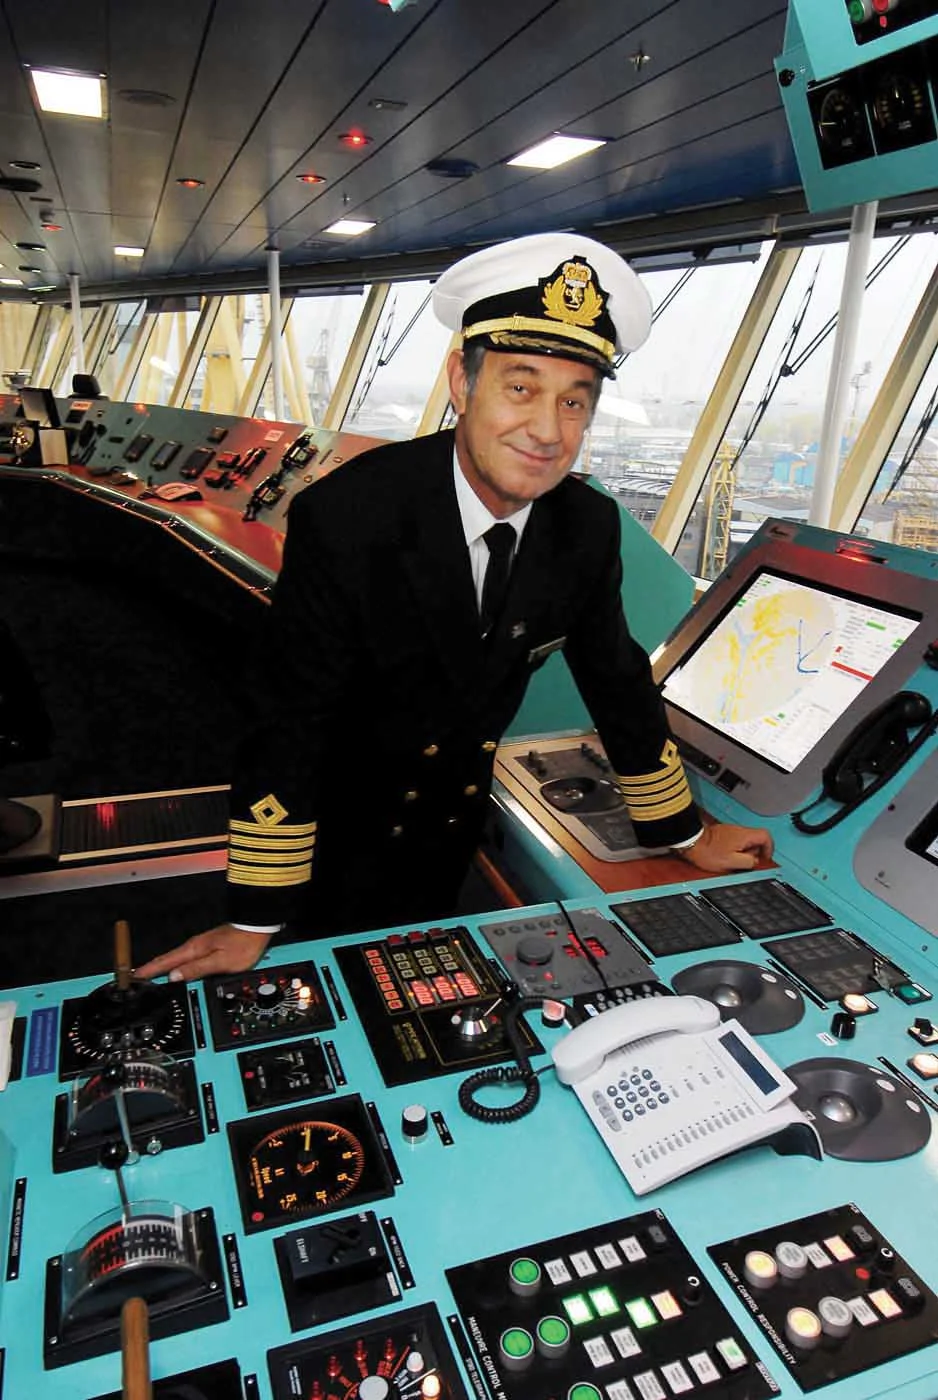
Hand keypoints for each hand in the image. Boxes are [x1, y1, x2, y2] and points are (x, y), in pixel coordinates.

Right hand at [134, 925, 271, 981]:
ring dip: (161, 967)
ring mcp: (200, 946)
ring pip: (175, 959)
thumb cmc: (243, 944)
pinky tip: (175, 970)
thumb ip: (197, 969)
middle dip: (150, 969)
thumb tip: (175, 977)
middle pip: (166, 960)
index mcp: (194, 950)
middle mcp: (194, 947)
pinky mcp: (207, 947)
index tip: (133, 978)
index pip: (165, 963)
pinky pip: (184, 958)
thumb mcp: (221, 962)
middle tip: (135, 979)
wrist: (256, 927)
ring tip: (149, 976)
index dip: (148, 971)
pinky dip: (174, 964)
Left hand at [677, 822, 772, 873]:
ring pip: (746, 841)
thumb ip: (748, 862)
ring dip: (744, 852)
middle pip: (756, 839)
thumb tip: (755, 862)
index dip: (769, 848)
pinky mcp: (724, 834)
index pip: (766, 836)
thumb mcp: (731, 862)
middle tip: (746, 861)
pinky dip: (736, 850)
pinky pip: (736, 842)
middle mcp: (739, 831)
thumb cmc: (708, 852)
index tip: (764, 858)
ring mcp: (731, 831)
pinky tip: (726, 856)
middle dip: (754, 852)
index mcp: (744, 836)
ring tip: (733, 860)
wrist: (691, 842)